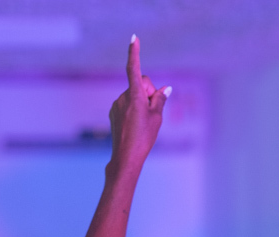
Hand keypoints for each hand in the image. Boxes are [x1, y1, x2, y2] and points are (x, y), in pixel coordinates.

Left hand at [108, 36, 168, 175]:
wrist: (126, 157)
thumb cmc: (144, 137)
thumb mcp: (157, 117)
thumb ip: (160, 99)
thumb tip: (165, 89)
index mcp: (135, 96)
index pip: (134, 69)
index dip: (134, 53)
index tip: (134, 38)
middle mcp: (123, 97)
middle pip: (140, 84)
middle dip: (148, 92)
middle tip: (152, 111)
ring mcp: (116, 105)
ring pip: (134, 95)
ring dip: (141, 102)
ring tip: (142, 122)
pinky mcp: (114, 112)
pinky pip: (127, 104)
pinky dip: (134, 109)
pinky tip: (134, 124)